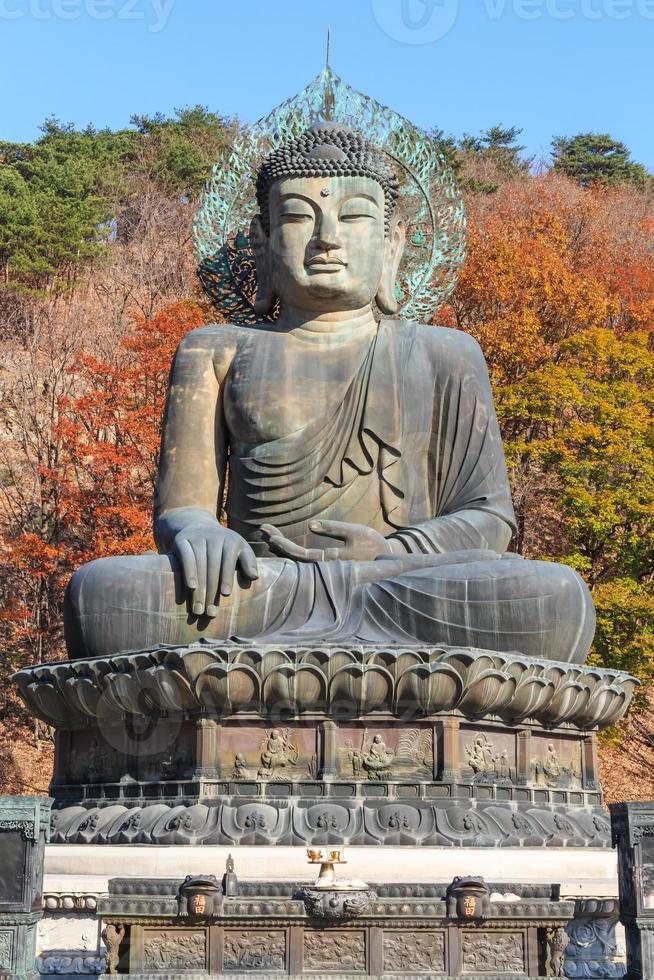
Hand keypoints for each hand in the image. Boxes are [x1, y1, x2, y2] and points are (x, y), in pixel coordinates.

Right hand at [172, 519, 257, 616]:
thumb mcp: (239, 549)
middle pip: (213, 566)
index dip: (227, 577)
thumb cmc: (224, 546)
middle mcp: (214, 536)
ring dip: (199, 588)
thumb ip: (248, 562)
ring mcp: (197, 537)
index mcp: (231, 540)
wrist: (197, 526)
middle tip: (209, 612)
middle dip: (211, 590)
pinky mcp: (182, 540)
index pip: (229, 560)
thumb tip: (254, 577)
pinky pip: (185, 557)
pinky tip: (191, 588)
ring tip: (199, 608)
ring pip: (199, 564)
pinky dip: (188, 573)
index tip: (225, 594)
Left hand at [261, 520, 402, 561]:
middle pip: (294, 559)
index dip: (284, 545)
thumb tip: (310, 525)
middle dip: (278, 543)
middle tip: (262, 529)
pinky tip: (281, 544)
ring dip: (282, 548)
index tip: (270, 533)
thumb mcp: (356, 532)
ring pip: (297, 561)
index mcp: (331, 562)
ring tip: (267, 535)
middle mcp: (325, 569)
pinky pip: (303, 561)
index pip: (300, 555)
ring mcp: (325, 569)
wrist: (388, 561)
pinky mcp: (327, 565)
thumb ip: (334, 529)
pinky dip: (291, 551)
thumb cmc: (373, 544)